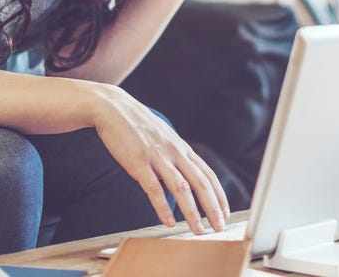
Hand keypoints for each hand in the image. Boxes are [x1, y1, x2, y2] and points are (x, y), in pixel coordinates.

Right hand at [92, 85, 229, 233]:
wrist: (113, 108)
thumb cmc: (137, 126)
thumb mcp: (163, 138)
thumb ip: (174, 156)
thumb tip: (181, 176)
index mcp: (182, 148)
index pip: (208, 174)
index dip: (219, 195)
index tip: (225, 213)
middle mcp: (174, 152)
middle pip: (200, 183)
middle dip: (212, 207)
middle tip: (220, 227)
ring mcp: (157, 156)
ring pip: (181, 187)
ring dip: (192, 211)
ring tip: (198, 229)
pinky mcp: (138, 162)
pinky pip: (153, 188)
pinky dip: (163, 207)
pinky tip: (169, 221)